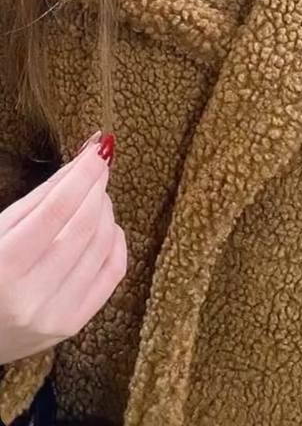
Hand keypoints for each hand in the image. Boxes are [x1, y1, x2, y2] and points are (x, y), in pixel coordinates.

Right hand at [0, 134, 126, 363]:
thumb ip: (41, 197)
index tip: (98, 151)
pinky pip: (113, 274)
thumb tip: (84, 161)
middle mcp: (32, 296)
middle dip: (97, 189)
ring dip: (106, 212)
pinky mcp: (73, 324)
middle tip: (99, 168)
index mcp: (5, 267)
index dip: (83, 175)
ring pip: (102, 247)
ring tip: (97, 196)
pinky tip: (107, 227)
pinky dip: (116, 242)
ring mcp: (56, 315)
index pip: (57, 210)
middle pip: (84, 226)